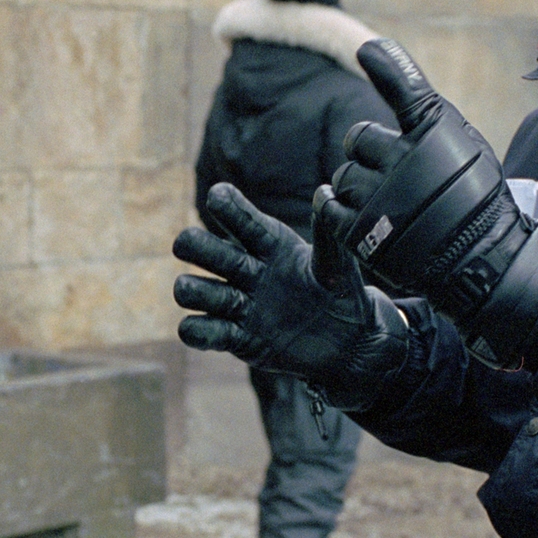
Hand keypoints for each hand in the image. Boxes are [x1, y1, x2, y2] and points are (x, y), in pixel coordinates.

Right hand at [172, 183, 408, 409]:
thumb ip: (328, 235)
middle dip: (193, 245)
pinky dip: (195, 331)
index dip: (226, 205)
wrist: (349, 343)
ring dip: (190, 288)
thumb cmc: (343, 295)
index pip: (240, 219)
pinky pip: (203, 333)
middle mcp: (247, 270)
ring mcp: (239, 304)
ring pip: (196, 290)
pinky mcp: (238, 339)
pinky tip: (197, 328)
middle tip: (189, 246)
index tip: (218, 197)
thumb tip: (326, 194)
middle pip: (204, 249)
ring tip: (195, 290)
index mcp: (269, 244)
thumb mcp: (337, 265)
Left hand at [318, 39, 537, 369]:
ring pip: (343, 177)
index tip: (368, 50)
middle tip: (393, 175)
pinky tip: (355, 213)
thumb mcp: (463, 144)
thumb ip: (424, 111)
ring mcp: (380, 197)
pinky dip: (337, 209)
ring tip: (389, 205)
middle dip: (369, 154)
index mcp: (434, 134)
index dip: (386, 64)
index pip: (404, 87)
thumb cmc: (476, 199)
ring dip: (358, 187)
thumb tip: (377, 56)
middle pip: (357, 140)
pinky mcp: (363, 232)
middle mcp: (403, 160)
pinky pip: (330, 209)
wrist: (482, 261)